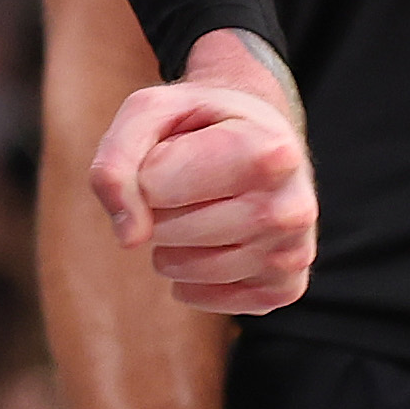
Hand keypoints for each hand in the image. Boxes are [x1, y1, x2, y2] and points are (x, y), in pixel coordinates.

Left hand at [91, 29, 316, 312]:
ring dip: (169, 240)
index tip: (182, 146)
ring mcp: (291, 255)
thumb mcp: (150, 111)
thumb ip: (117, 161)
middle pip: (163, 230)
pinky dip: (188, 274)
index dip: (148, 165)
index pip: (152, 186)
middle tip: (191, 178)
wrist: (261, 140)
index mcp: (270, 152)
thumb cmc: (199, 123)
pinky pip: (200, 297)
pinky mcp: (283, 289)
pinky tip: (213, 240)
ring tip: (202, 205)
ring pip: (178, 268)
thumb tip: (129, 239)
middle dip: (156, 205)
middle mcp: (291, 209)